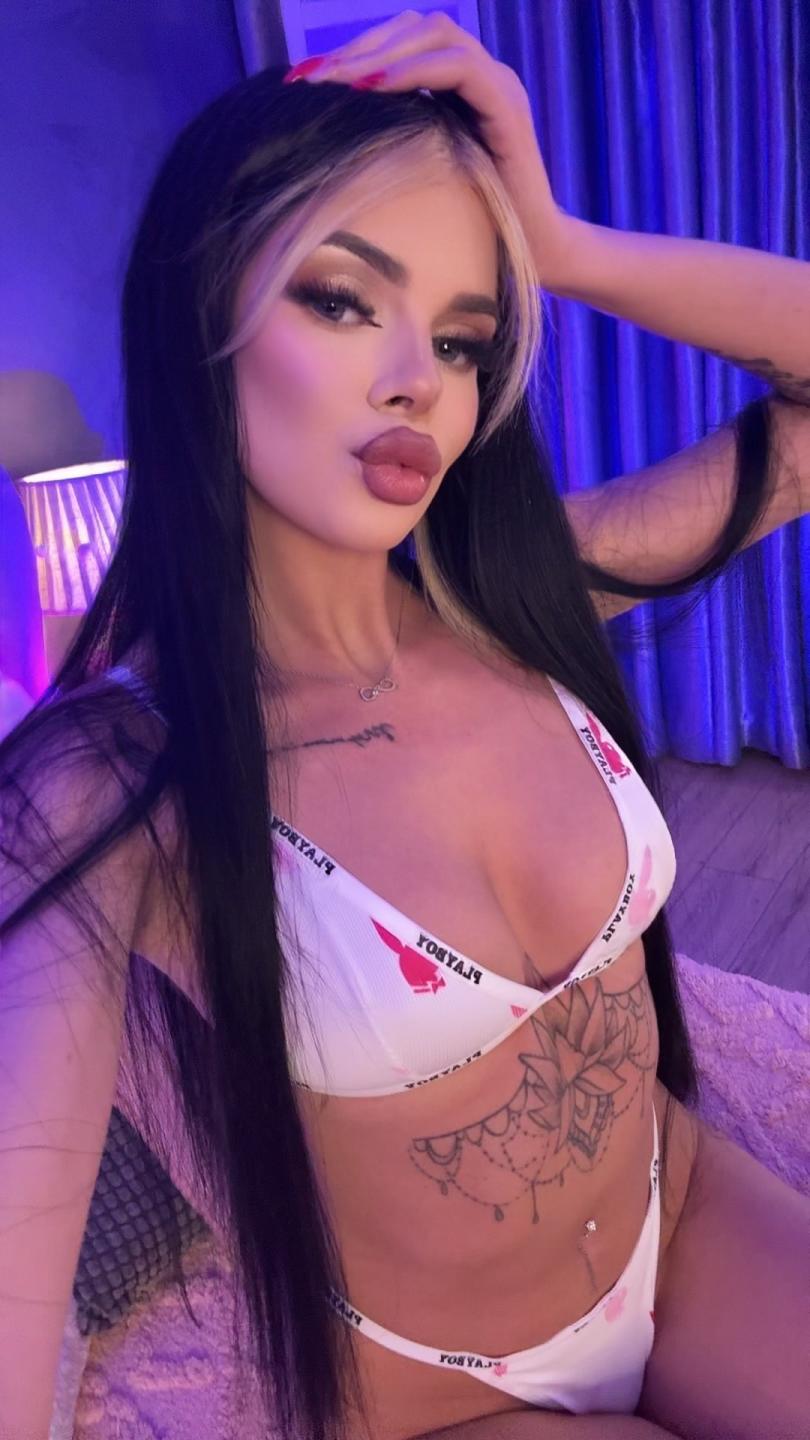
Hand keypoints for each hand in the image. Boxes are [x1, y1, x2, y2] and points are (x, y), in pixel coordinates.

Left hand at [284, 9, 573, 289]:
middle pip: (414, 28)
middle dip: (358, 46)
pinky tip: (376, 89)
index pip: (401, 42)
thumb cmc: (474, 229)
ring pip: (436, 35)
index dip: (353, 52)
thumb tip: (327, 139)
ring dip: (381, 52)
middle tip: (309, 75)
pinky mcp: (508, 109)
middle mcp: (481, 75)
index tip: (303, 79)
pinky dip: (417, 71)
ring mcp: (498, 87)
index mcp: (459, 87)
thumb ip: (392, 144)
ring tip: (337, 80)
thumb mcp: (419, 176)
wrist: (534, 258)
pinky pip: (460, 68)